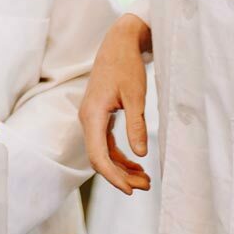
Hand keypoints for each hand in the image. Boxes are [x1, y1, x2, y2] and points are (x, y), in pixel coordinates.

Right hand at [78, 13, 153, 193]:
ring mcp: (92, 118)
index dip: (113, 177)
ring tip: (144, 179)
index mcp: (93, 115)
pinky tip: (136, 163)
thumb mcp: (136, 95)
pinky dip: (120, 156)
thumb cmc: (126, 65)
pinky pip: (106, 143)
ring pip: (103, 152)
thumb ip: (137, 125)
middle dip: (121, 176)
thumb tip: (140, 154)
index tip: (131, 190)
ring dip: (122, 168)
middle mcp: (88, 119)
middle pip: (100, 158)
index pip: (98, 156)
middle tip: (146, 186)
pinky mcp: (99, 116)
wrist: (118, 43)